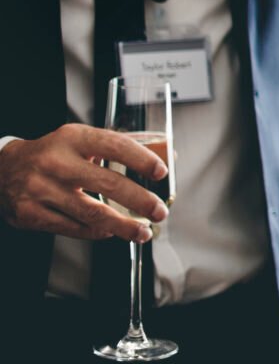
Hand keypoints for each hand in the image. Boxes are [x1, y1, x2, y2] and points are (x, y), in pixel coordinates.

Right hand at [0, 124, 166, 241]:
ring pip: (92, 213)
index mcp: (72, 138)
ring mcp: (41, 190)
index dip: (142, 159)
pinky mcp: (31, 214)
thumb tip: (170, 155)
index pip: (114, 145)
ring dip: (123, 226)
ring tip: (143, 231)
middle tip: (159, 211)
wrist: (2, 169)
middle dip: (140, 200)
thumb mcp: (81, 140)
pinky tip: (112, 232)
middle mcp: (56, 162)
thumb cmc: (53, 154)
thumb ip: (120, 147)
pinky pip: (73, 228)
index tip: (161, 172)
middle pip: (107, 183)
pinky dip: (97, 232)